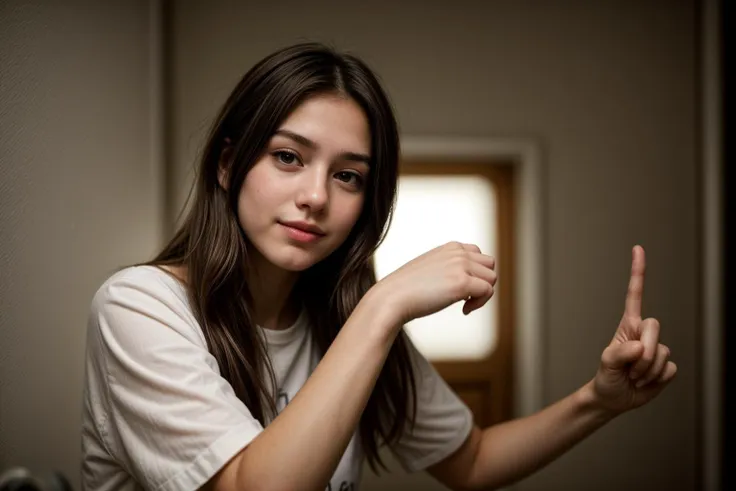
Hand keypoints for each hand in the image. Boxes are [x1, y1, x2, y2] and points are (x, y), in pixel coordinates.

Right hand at [374, 241, 496, 326]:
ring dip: (483, 293)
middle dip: (483, 282)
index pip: (480, 254)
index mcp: (451, 247)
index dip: (476, 273)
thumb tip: (467, 280)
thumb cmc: (407, 289)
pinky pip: (487, 292)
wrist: (392, 298)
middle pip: (490, 265)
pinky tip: (463, 310)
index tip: (463, 288)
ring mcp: (461, 266)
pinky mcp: (462, 283)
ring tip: (465, 303)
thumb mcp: (431, 268)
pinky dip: (479, 304)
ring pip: (492, 278)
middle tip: (467, 297)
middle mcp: (458, 252)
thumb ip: (449, 267)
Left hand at [591, 246, 677, 414]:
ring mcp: (657, 349)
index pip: (635, 295)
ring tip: (634, 376)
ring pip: (663, 353)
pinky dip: (657, 379)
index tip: (638, 248)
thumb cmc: (606, 377)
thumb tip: (640, 347)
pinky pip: (670, 369)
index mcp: (628, 326)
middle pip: (655, 328)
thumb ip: (619, 354)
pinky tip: (646, 381)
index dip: (638, 272)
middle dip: (644, 351)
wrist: (614, 398)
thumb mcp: (606, 364)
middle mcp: (644, 334)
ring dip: (647, 370)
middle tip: (631, 368)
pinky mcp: (666, 366)